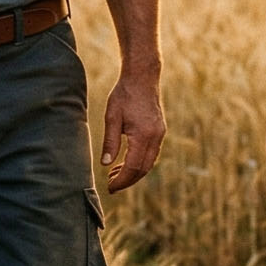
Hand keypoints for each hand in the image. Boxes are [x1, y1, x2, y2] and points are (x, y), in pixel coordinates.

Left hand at [100, 70, 165, 191]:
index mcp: (143, 135)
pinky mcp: (159, 131)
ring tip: (115, 175)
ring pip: (149, 163)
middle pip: (143, 169)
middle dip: (128, 180)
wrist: (142, 77)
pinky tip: (126, 162)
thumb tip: (105, 164)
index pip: (133, 167)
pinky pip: (151, 154)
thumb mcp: (112, 117)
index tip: (110, 187)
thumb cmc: (124, 94)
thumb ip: (110, 141)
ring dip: (134, 172)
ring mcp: (160, 134)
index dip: (122, 180)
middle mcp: (155, 137)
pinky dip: (139, 162)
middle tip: (111, 186)